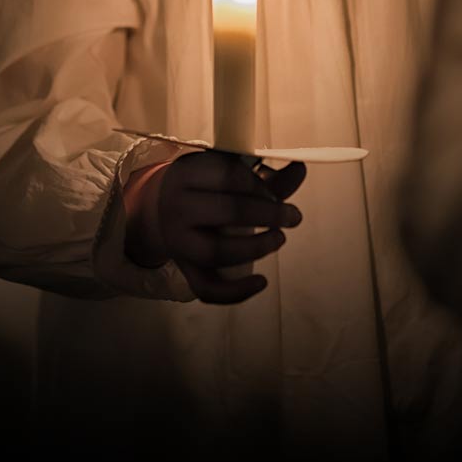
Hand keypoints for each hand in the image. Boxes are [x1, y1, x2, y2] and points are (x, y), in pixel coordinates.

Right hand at [124, 151, 308, 303]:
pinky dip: (237, 292)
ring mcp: (178, 242)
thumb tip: (300, 169)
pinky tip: (262, 282)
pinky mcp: (185, 269)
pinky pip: (207, 288)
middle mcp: (177, 207)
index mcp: (188, 173)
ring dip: (257, 247)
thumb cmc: (203, 188)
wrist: (160, 210)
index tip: (275, 190)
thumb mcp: (226, 174)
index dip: (259, 183)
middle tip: (293, 216)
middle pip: (228, 211)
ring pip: (217, 251)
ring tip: (279, 238)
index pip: (228, 174)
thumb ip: (265, 176)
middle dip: (269, 214)